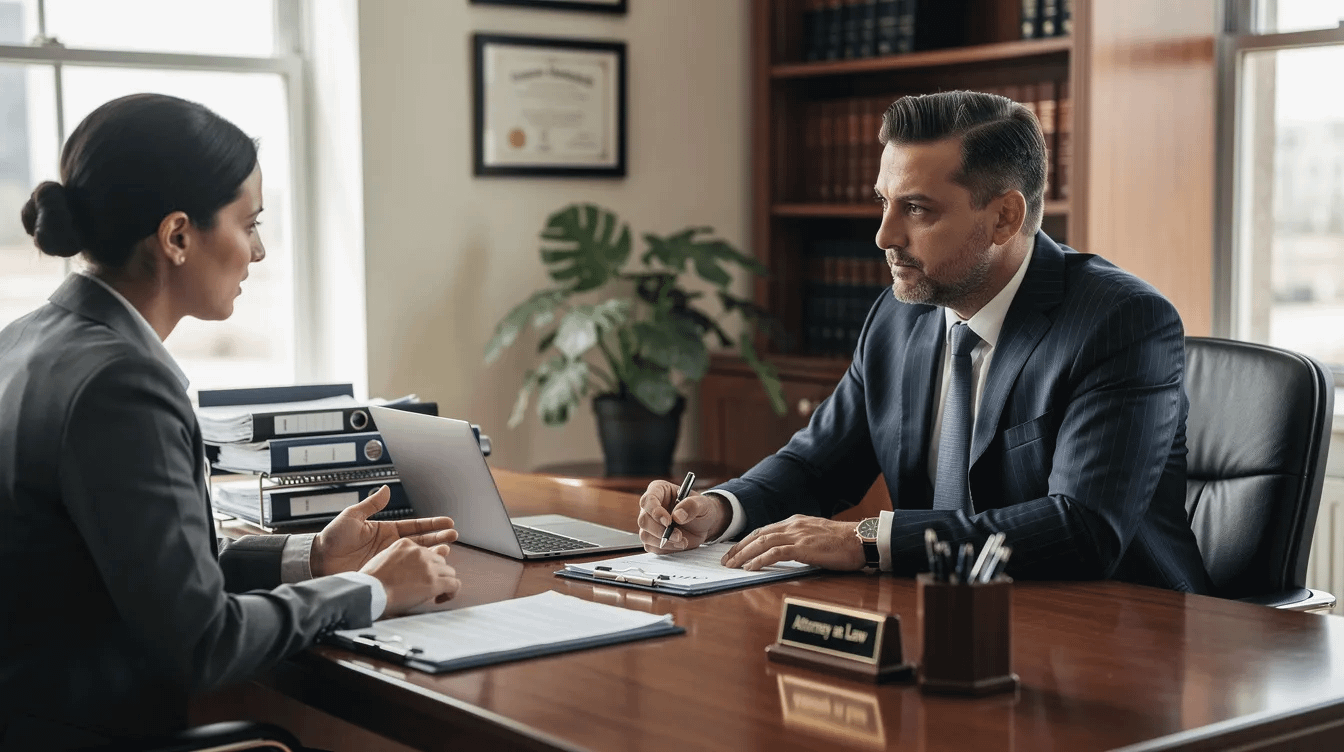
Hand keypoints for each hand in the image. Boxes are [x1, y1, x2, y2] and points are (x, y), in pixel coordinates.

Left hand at [312, 485, 457, 575]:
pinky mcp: (384, 572)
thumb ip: (371, 504)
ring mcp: (389, 560)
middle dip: (439, 538)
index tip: (448, 522)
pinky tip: (429, 568)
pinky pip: (405, 571)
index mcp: (386, 530)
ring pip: (416, 556)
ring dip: (432, 552)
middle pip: (421, 541)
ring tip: (447, 550)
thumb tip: (385, 489)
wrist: (319, 560)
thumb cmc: (333, 538)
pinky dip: (418, 569)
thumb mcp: (352, 516)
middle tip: (454, 535)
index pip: (415, 526)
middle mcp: (391, 545)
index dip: (432, 524)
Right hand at [361, 539, 460, 615]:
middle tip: (428, 586)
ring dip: (444, 582)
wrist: (368, 592)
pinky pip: (454, 584)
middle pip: (439, 560)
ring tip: (437, 593)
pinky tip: (443, 597)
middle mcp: (419, 552)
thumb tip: (404, 570)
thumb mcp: (381, 558)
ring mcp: (428, 566)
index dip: (426, 564)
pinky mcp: (433, 582)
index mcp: (405, 544)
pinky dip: (452, 592)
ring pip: (449, 571)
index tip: (422, 575)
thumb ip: (396, 559)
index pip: (426, 550)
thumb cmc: (369, 582)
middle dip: (436, 573)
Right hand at [636, 480, 729, 553]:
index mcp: (659, 490)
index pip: (648, 500)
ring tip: (682, 540)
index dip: (655, 511)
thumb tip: (677, 516)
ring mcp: (650, 523)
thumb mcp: (702, 504)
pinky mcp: (652, 538)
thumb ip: (691, 506)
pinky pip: (652, 546)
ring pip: (645, 535)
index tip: (668, 521)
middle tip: (678, 535)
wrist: (704, 524)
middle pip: (643, 520)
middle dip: (660, 531)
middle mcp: (650, 507)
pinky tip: (679, 544)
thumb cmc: (701, 508)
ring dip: (664, 541)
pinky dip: (666, 548)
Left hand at [721, 515, 864, 571]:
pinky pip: (776, 553)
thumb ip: (800, 541)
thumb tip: (786, 553)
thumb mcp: (816, 536)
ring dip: (744, 554)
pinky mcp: (804, 547)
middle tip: (726, 560)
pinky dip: (760, 559)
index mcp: (796, 522)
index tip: (735, 551)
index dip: (747, 541)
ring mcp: (798, 535)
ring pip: (763, 542)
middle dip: (739, 548)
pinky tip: (751, 568)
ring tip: (733, 565)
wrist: (861, 540)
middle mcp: (794, 525)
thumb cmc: (843, 542)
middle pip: (758, 534)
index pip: (764, 530)